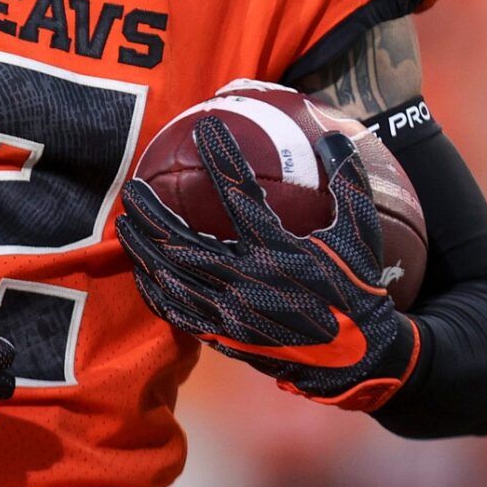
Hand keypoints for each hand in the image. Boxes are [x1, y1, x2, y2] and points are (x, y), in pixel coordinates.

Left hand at [117, 117, 418, 410]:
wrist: (356, 359)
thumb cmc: (357, 289)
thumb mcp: (362, 234)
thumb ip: (350, 182)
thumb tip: (339, 133)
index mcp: (281, 253)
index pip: (239, 194)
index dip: (221, 156)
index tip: (205, 127)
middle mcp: (250, 283)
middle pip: (183, 243)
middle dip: (151, 213)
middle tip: (132, 187)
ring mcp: (232, 314)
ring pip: (172, 278)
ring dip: (144, 249)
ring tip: (124, 223)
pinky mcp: (225, 337)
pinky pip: (178, 312)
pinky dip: (154, 290)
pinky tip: (141, 270)